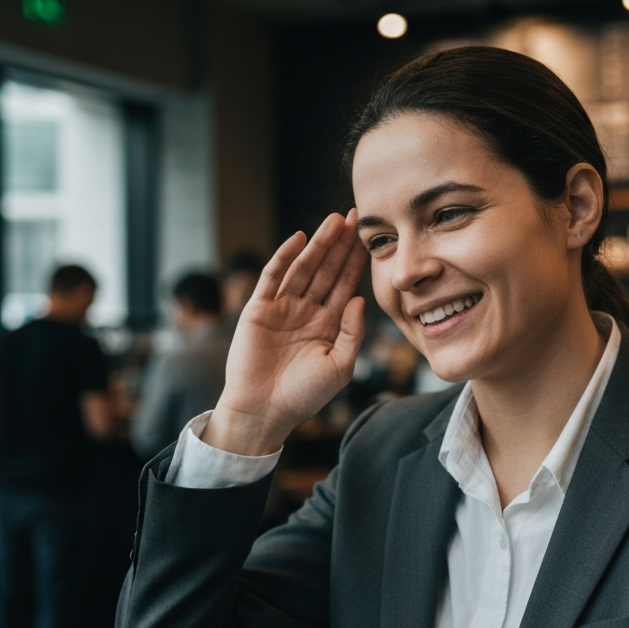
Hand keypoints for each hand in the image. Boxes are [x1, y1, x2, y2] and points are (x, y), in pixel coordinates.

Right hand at [203, 210, 367, 455]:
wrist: (265, 412)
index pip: (345, 285)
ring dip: (317, 244)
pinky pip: (272, 277)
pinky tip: (298, 239)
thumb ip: (352, 333)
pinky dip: (284, 257)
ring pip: (303, 268)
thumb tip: (360, 299)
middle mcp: (306, 311)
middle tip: (355, 216)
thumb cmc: (304, 396)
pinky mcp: (258, 309)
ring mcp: (282, 308)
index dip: (356, 261)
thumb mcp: (340, 366)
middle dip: (340, 244)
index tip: (370, 237)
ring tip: (334, 221)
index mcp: (328, 324)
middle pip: (326, 270)